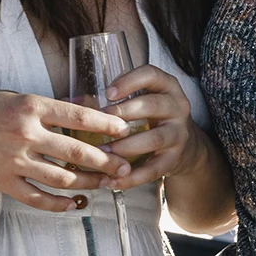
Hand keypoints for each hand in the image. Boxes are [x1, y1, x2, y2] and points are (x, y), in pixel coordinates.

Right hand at [0, 89, 133, 212]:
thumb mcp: (13, 96)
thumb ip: (46, 107)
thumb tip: (80, 109)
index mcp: (30, 106)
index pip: (78, 116)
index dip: (105, 125)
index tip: (124, 130)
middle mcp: (25, 133)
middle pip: (76, 152)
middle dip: (106, 161)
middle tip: (124, 166)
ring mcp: (13, 160)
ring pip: (62, 177)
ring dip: (87, 183)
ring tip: (104, 185)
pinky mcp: (2, 181)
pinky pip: (36, 198)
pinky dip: (57, 203)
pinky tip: (73, 204)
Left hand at [95, 65, 206, 190]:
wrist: (185, 147)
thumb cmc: (153, 118)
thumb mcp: (140, 102)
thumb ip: (109, 100)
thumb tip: (70, 102)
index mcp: (166, 87)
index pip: (151, 75)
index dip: (129, 82)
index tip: (108, 93)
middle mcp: (177, 107)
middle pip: (153, 104)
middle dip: (125, 113)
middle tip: (100, 122)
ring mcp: (178, 133)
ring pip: (154, 138)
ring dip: (126, 147)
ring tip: (103, 154)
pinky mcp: (175, 159)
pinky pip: (154, 169)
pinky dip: (132, 177)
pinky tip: (113, 180)